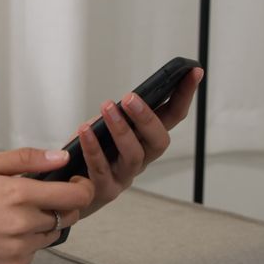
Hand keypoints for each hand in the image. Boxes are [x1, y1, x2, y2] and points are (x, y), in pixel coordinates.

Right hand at [0, 148, 94, 263]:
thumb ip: (26, 159)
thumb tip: (62, 157)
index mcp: (18, 194)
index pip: (75, 196)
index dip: (82, 188)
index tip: (76, 184)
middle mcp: (22, 224)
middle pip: (68, 216)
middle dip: (62, 205)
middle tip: (40, 199)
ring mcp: (19, 249)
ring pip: (51, 235)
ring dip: (42, 225)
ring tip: (13, 217)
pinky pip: (33, 253)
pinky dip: (25, 243)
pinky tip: (1, 235)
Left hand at [77, 67, 202, 218]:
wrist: (69, 192)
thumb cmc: (90, 154)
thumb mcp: (105, 128)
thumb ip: (116, 116)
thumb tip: (121, 102)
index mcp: (146, 140)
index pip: (172, 116)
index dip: (185, 95)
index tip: (194, 72)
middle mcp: (142, 159)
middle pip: (159, 141)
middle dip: (148, 117)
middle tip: (131, 97)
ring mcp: (125, 177)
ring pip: (133, 155)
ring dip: (121, 129)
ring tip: (107, 108)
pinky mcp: (105, 190)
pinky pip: (101, 170)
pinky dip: (93, 148)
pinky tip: (85, 130)